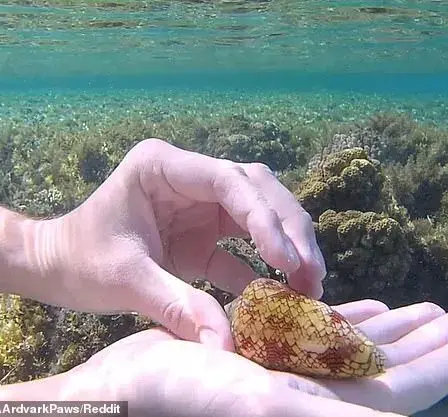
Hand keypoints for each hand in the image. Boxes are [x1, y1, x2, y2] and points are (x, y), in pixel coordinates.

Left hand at [30, 139, 325, 347]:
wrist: (60, 266)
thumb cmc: (80, 260)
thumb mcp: (126, 280)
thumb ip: (177, 306)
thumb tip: (224, 345)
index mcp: (164, 167)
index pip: (230, 181)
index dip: (265, 218)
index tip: (288, 259)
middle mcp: (190, 177)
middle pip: (257, 190)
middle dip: (289, 229)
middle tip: (312, 272)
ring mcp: (201, 203)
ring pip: (261, 213)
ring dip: (287, 246)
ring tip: (309, 282)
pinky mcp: (205, 231)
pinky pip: (244, 246)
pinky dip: (264, 269)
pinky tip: (282, 293)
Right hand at [55, 299, 447, 416]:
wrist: (122, 390)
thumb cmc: (176, 397)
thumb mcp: (261, 403)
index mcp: (315, 412)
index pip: (395, 393)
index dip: (440, 370)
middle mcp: (310, 398)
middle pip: (386, 371)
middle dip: (430, 344)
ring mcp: (291, 375)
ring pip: (358, 349)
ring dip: (399, 327)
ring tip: (436, 307)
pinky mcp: (268, 355)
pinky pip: (321, 335)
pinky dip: (350, 319)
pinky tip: (374, 306)